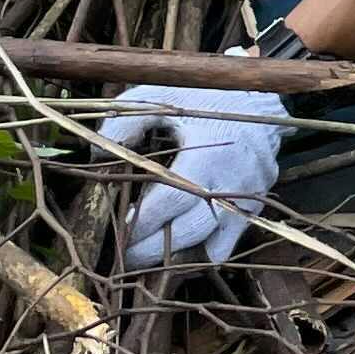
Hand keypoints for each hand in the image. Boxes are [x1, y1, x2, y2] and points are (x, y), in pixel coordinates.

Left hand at [108, 83, 287, 267]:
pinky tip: (180, 249)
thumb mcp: (161, 97)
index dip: (144, 222)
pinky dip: (204, 250)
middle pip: (191, 231)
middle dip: (155, 249)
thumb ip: (125, 122)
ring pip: (213, 246)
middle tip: (127, 256)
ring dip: (179, 256)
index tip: (121, 232)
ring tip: (150, 256)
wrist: (257, 99)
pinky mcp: (258, 207)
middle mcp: (233, 182)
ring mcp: (250, 198)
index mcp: (208, 155)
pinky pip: (229, 242)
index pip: (172, 200)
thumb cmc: (203, 98)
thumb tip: (96, 156)